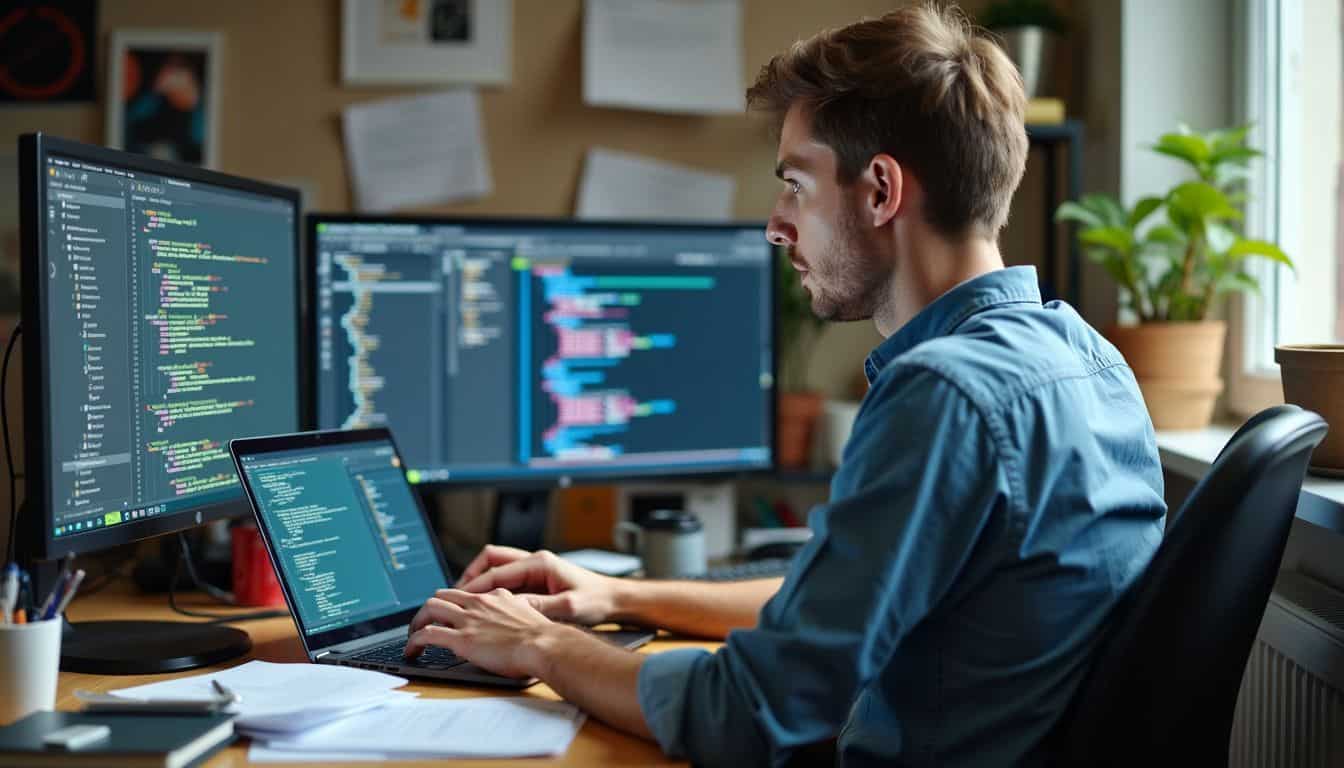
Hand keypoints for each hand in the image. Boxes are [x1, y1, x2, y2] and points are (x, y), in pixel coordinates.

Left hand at [404, 588, 558, 677]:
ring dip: (416, 623)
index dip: (450, 603)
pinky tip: (411, 652)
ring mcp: (468, 620)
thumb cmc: (543, 637)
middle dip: (427, 610)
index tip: (446, 613)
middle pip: (441, 596)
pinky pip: (427, 635)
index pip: (464, 593)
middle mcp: (478, 603)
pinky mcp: (461, 639)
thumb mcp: (527, 615)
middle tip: (423, 625)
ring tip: (412, 638)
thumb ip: (512, 614)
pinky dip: (414, 642)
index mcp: (495, 596)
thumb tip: (504, 626)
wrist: (545, 644)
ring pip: (429, 609)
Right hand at [455, 546, 619, 625]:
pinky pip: (508, 580)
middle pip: (491, 559)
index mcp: (540, 563)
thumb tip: (510, 607)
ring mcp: (535, 569)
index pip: (497, 570)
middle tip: (456, 595)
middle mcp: (535, 561)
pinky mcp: (538, 580)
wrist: (615, 600)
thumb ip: (538, 606)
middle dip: (471, 575)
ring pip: (497, 567)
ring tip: (466, 601)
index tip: (459, 599)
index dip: (475, 586)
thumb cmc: (596, 600)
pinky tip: (488, 607)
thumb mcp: (568, 607)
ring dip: (481, 581)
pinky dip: (494, 589)